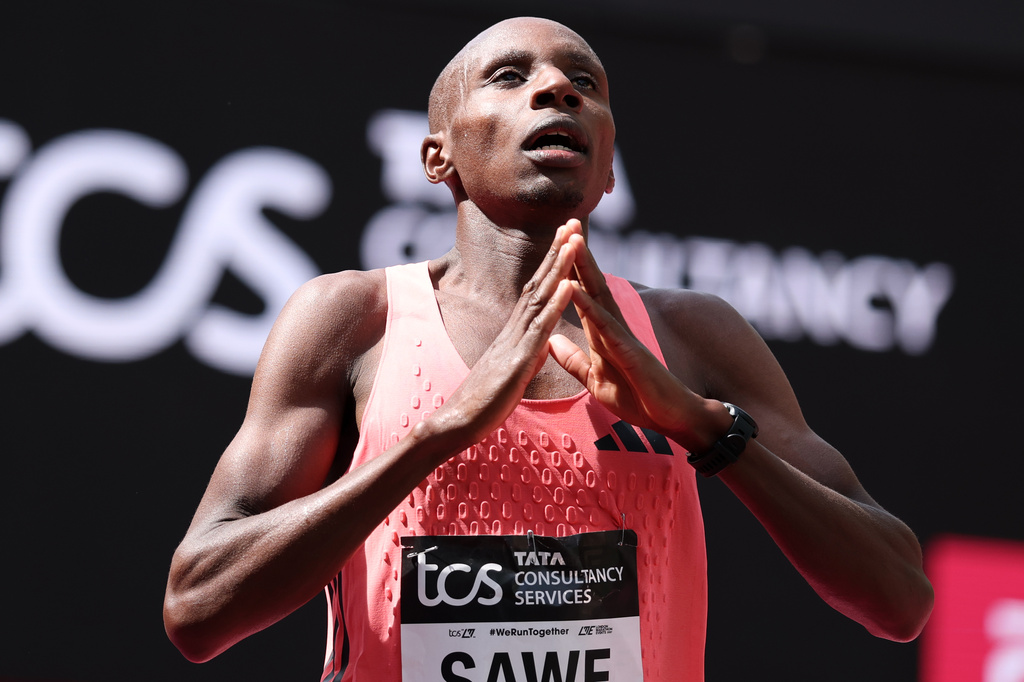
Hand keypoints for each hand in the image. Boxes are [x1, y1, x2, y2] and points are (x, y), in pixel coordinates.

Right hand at [427, 225, 578, 451]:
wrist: (457, 423)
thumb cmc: (484, 404)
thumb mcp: (513, 373)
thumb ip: (528, 355)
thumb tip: (543, 344)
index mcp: (516, 333)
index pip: (536, 291)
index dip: (552, 265)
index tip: (567, 240)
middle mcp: (515, 330)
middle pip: (539, 283)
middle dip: (557, 252)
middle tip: (573, 222)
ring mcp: (515, 342)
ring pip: (541, 297)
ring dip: (559, 267)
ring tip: (575, 239)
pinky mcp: (518, 360)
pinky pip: (541, 328)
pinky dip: (556, 304)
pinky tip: (569, 283)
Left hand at [548, 221, 726, 451]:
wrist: (673, 419)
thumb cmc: (639, 399)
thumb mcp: (595, 380)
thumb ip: (573, 361)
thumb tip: (550, 341)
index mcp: (603, 333)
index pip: (582, 293)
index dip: (569, 267)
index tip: (556, 239)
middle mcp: (613, 327)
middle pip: (591, 283)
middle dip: (578, 253)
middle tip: (566, 221)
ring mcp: (623, 337)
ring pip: (599, 296)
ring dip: (583, 268)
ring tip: (571, 240)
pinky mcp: (630, 353)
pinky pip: (605, 327)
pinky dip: (588, 307)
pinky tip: (575, 289)